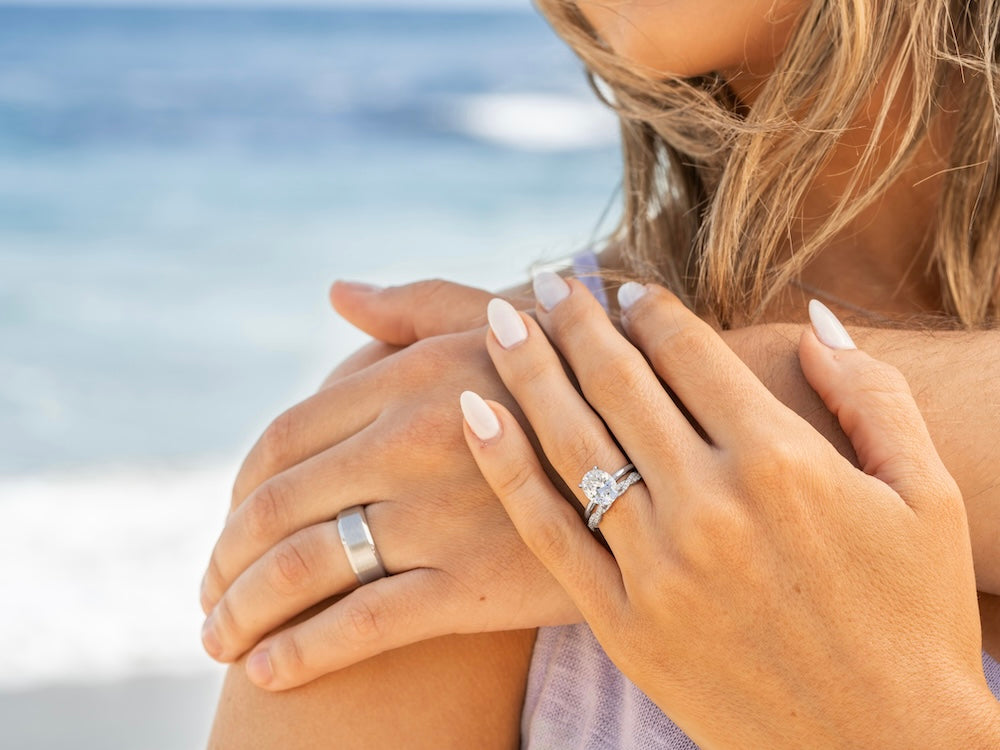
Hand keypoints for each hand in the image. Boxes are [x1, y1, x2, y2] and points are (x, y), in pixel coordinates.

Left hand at [199, 289, 577, 690]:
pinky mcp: (475, 584)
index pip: (281, 440)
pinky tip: (266, 673)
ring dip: (242, 611)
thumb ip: (413, 306)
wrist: (669, 447)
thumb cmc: (578, 377)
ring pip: (303, 566)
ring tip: (220, 640)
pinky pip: (362, 623)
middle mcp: (411, 438)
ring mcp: (439, 513)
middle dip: (224, 562)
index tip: (228, 530)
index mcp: (408, 376)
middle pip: (276, 506)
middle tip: (207, 598)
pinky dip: (300, 651)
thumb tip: (336, 291)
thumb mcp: (499, 323)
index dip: (237, 493)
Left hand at [463, 276, 999, 748]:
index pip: (690, 355)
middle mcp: (709, 504)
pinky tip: (475, 412)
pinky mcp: (623, 622)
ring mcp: (658, 566)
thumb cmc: (916, 618)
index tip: (622, 288)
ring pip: (573, 442)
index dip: (649, 310)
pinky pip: (547, 529)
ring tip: (500, 318)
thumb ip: (872, 396)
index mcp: (782, 461)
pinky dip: (504, 465)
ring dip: (528, 369)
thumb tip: (817, 321)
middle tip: (546, 278)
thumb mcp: (925, 495)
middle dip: (576, 321)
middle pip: (618, 384)